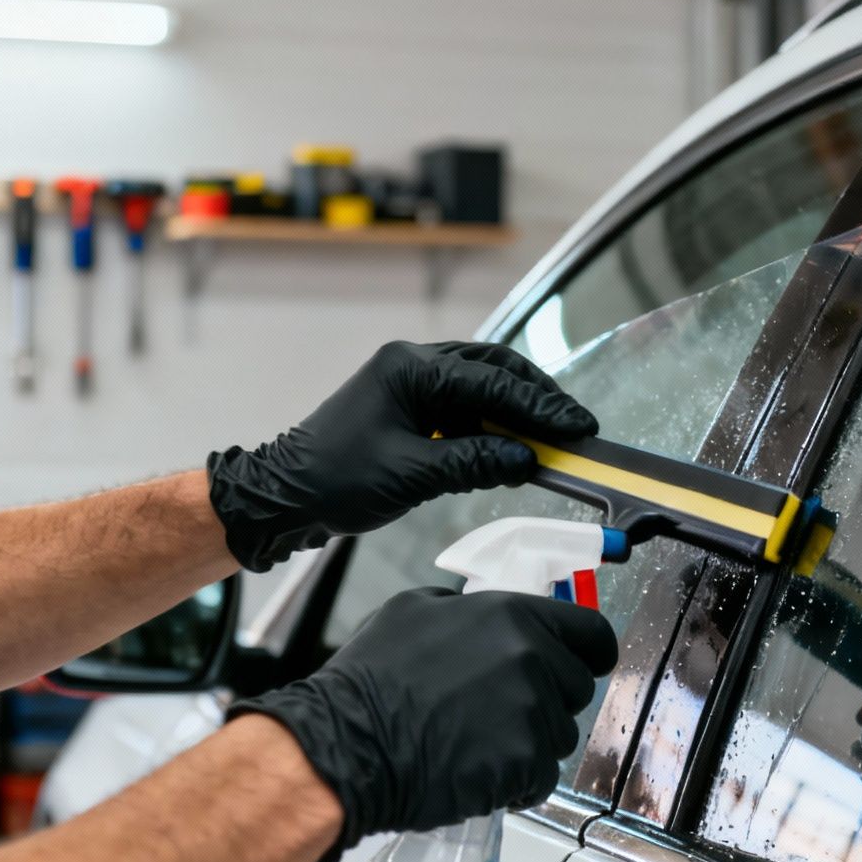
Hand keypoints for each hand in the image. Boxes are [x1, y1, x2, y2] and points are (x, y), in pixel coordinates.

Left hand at [208, 341, 597, 570]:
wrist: (284, 496)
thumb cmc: (335, 480)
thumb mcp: (412, 475)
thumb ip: (474, 462)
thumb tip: (526, 460)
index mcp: (411, 369)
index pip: (492, 382)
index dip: (540, 407)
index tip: (577, 427)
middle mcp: (413, 365)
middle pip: (493, 369)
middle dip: (536, 398)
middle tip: (573, 426)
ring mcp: (410, 385)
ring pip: (481, 387)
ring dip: (515, 413)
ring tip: (550, 440)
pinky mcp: (409, 408)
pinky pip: (463, 409)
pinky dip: (491, 427)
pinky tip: (511, 452)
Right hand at [227, 587, 618, 861]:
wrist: (345, 746)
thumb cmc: (369, 680)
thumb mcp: (413, 611)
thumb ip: (467, 608)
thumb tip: (490, 613)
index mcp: (513, 617)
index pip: (592, 634)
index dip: (588, 652)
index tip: (582, 664)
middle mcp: (532, 661)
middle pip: (577, 687)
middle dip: (548, 700)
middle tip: (500, 711)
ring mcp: (531, 716)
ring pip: (558, 735)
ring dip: (529, 742)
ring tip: (477, 742)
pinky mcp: (523, 765)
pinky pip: (540, 777)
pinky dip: (516, 782)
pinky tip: (477, 772)